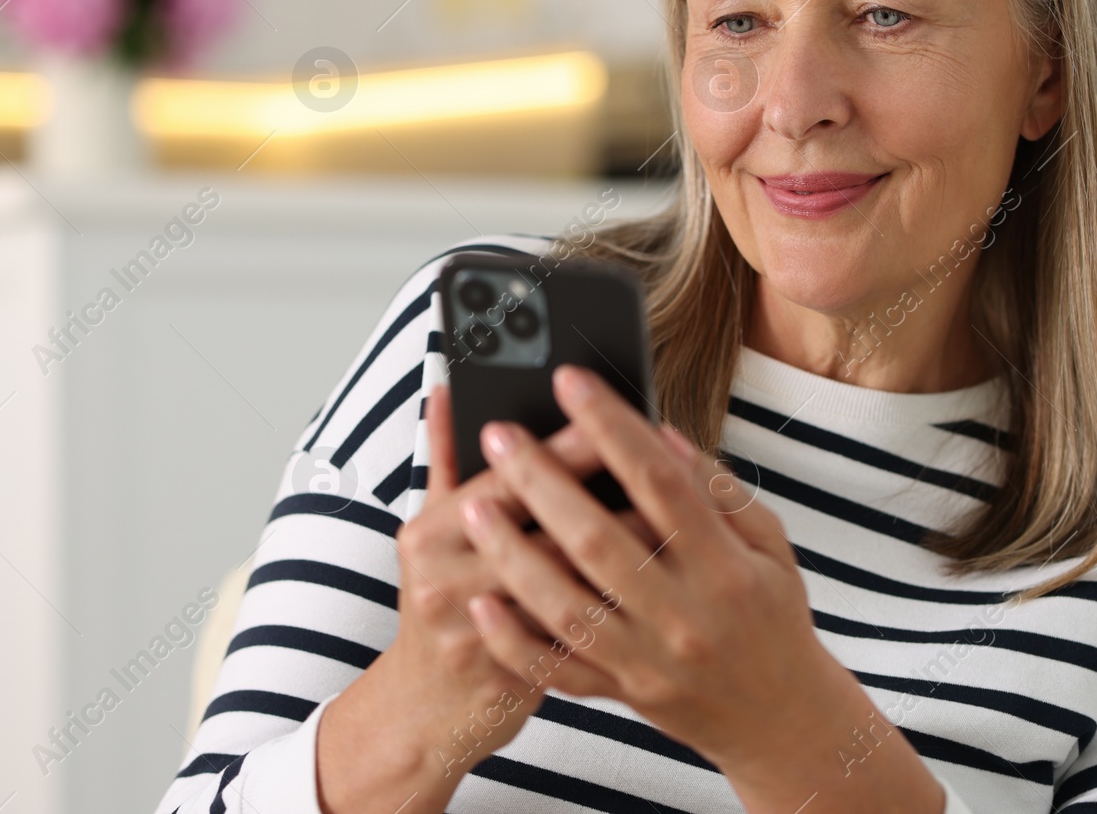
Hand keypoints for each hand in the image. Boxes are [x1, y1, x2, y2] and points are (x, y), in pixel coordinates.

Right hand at [316, 383, 661, 813]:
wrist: (422, 710)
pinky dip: (620, 608)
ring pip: (572, 585)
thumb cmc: (439, 601)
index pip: (506, 477)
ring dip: (626, 552)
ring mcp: (482, 637)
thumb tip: (449, 386)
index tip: (610, 414)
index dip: (564, 447)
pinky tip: (657, 587)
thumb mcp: (432, 526)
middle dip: (609, 495)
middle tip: (663, 457)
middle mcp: (448, 584)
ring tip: (674, 518)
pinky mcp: (515, 681)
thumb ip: (444, 455)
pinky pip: (580, 640)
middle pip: (545, 529)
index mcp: (431, 535)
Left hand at [455, 365, 944, 812]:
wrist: (783, 721)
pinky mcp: (624, 694)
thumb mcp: (771, 547)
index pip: (661, 482)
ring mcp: (649, 660)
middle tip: (498, 434)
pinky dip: (516, 642)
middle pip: (599, 541)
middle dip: (542, 482)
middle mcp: (684, 614)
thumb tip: (662, 434)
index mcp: (726, 567)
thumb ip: (720, 492)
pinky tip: (482, 605)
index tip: (570, 382)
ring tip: (470, 507)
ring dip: (512, 556)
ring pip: (566, 607)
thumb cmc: (773, 616)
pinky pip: (558, 671)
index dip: (613, 427)